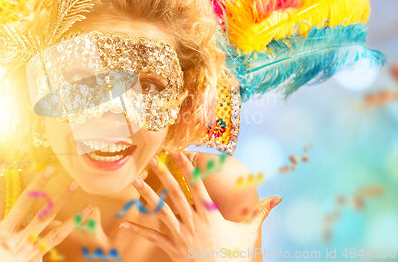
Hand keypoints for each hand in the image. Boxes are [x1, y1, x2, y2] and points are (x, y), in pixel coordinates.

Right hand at [0, 166, 91, 261]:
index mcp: (4, 233)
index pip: (25, 203)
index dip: (38, 185)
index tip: (49, 170)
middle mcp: (21, 242)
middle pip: (46, 216)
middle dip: (62, 198)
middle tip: (76, 184)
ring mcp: (29, 256)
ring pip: (56, 235)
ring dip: (73, 221)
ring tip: (88, 210)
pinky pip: (51, 252)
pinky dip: (63, 242)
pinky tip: (72, 234)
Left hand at [119, 153, 281, 261]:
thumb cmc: (236, 258)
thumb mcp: (249, 234)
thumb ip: (261, 213)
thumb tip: (279, 198)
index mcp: (210, 215)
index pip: (197, 185)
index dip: (187, 168)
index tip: (179, 152)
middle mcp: (192, 221)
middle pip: (175, 193)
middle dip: (163, 174)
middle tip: (153, 159)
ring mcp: (180, 234)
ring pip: (159, 210)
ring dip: (146, 195)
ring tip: (135, 180)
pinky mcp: (172, 247)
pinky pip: (152, 237)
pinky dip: (138, 231)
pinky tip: (124, 223)